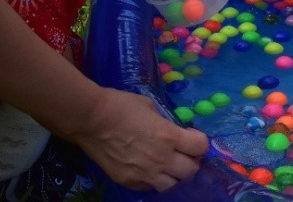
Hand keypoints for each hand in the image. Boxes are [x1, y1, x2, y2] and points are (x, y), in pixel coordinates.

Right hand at [69, 87, 206, 190]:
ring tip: (167, 165)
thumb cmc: (122, 106)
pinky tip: (148, 170)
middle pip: (191, 170)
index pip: (200, 147)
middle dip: (191, 161)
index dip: (199, 141)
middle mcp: (161, 159)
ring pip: (172, 185)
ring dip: (174, 175)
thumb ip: (165, 122)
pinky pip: (149, 187)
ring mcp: (145, 174)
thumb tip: (171, 128)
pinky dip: (153, 180)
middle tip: (183, 153)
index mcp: (169, 137)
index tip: (192, 137)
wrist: (91, 120)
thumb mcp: (151, 107)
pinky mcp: (129, 181)